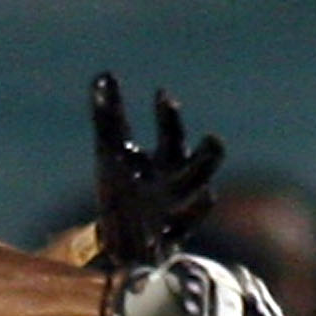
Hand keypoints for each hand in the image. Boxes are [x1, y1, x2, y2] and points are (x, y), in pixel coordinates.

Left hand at [90, 73, 223, 267]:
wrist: (118, 240)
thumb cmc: (122, 190)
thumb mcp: (111, 152)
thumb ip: (109, 116)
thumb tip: (102, 75)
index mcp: (165, 160)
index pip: (171, 132)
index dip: (168, 115)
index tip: (161, 95)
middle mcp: (176, 183)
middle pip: (201, 164)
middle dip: (209, 154)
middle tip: (212, 140)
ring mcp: (174, 212)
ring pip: (199, 200)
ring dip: (203, 195)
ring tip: (207, 191)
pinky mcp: (166, 240)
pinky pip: (182, 235)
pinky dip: (185, 228)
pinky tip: (184, 221)